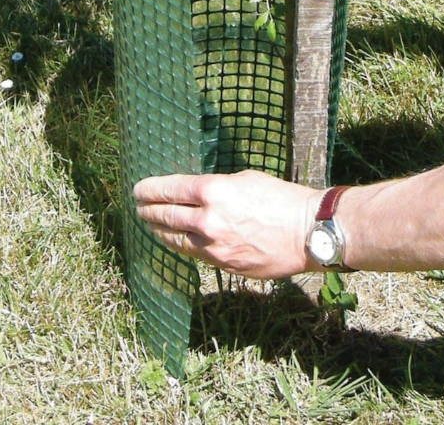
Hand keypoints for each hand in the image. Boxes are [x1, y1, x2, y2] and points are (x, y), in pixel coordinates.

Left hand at [133, 169, 319, 278]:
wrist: (306, 233)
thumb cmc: (280, 198)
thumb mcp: (244, 179)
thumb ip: (216, 187)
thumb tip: (196, 193)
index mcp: (213, 191)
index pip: (170, 189)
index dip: (150, 189)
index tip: (138, 188)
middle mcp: (208, 219)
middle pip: (166, 215)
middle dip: (147, 210)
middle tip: (137, 205)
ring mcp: (214, 246)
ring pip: (174, 238)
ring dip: (158, 230)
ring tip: (148, 223)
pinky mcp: (223, 265)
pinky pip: (193, 254)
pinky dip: (178, 245)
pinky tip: (173, 240)